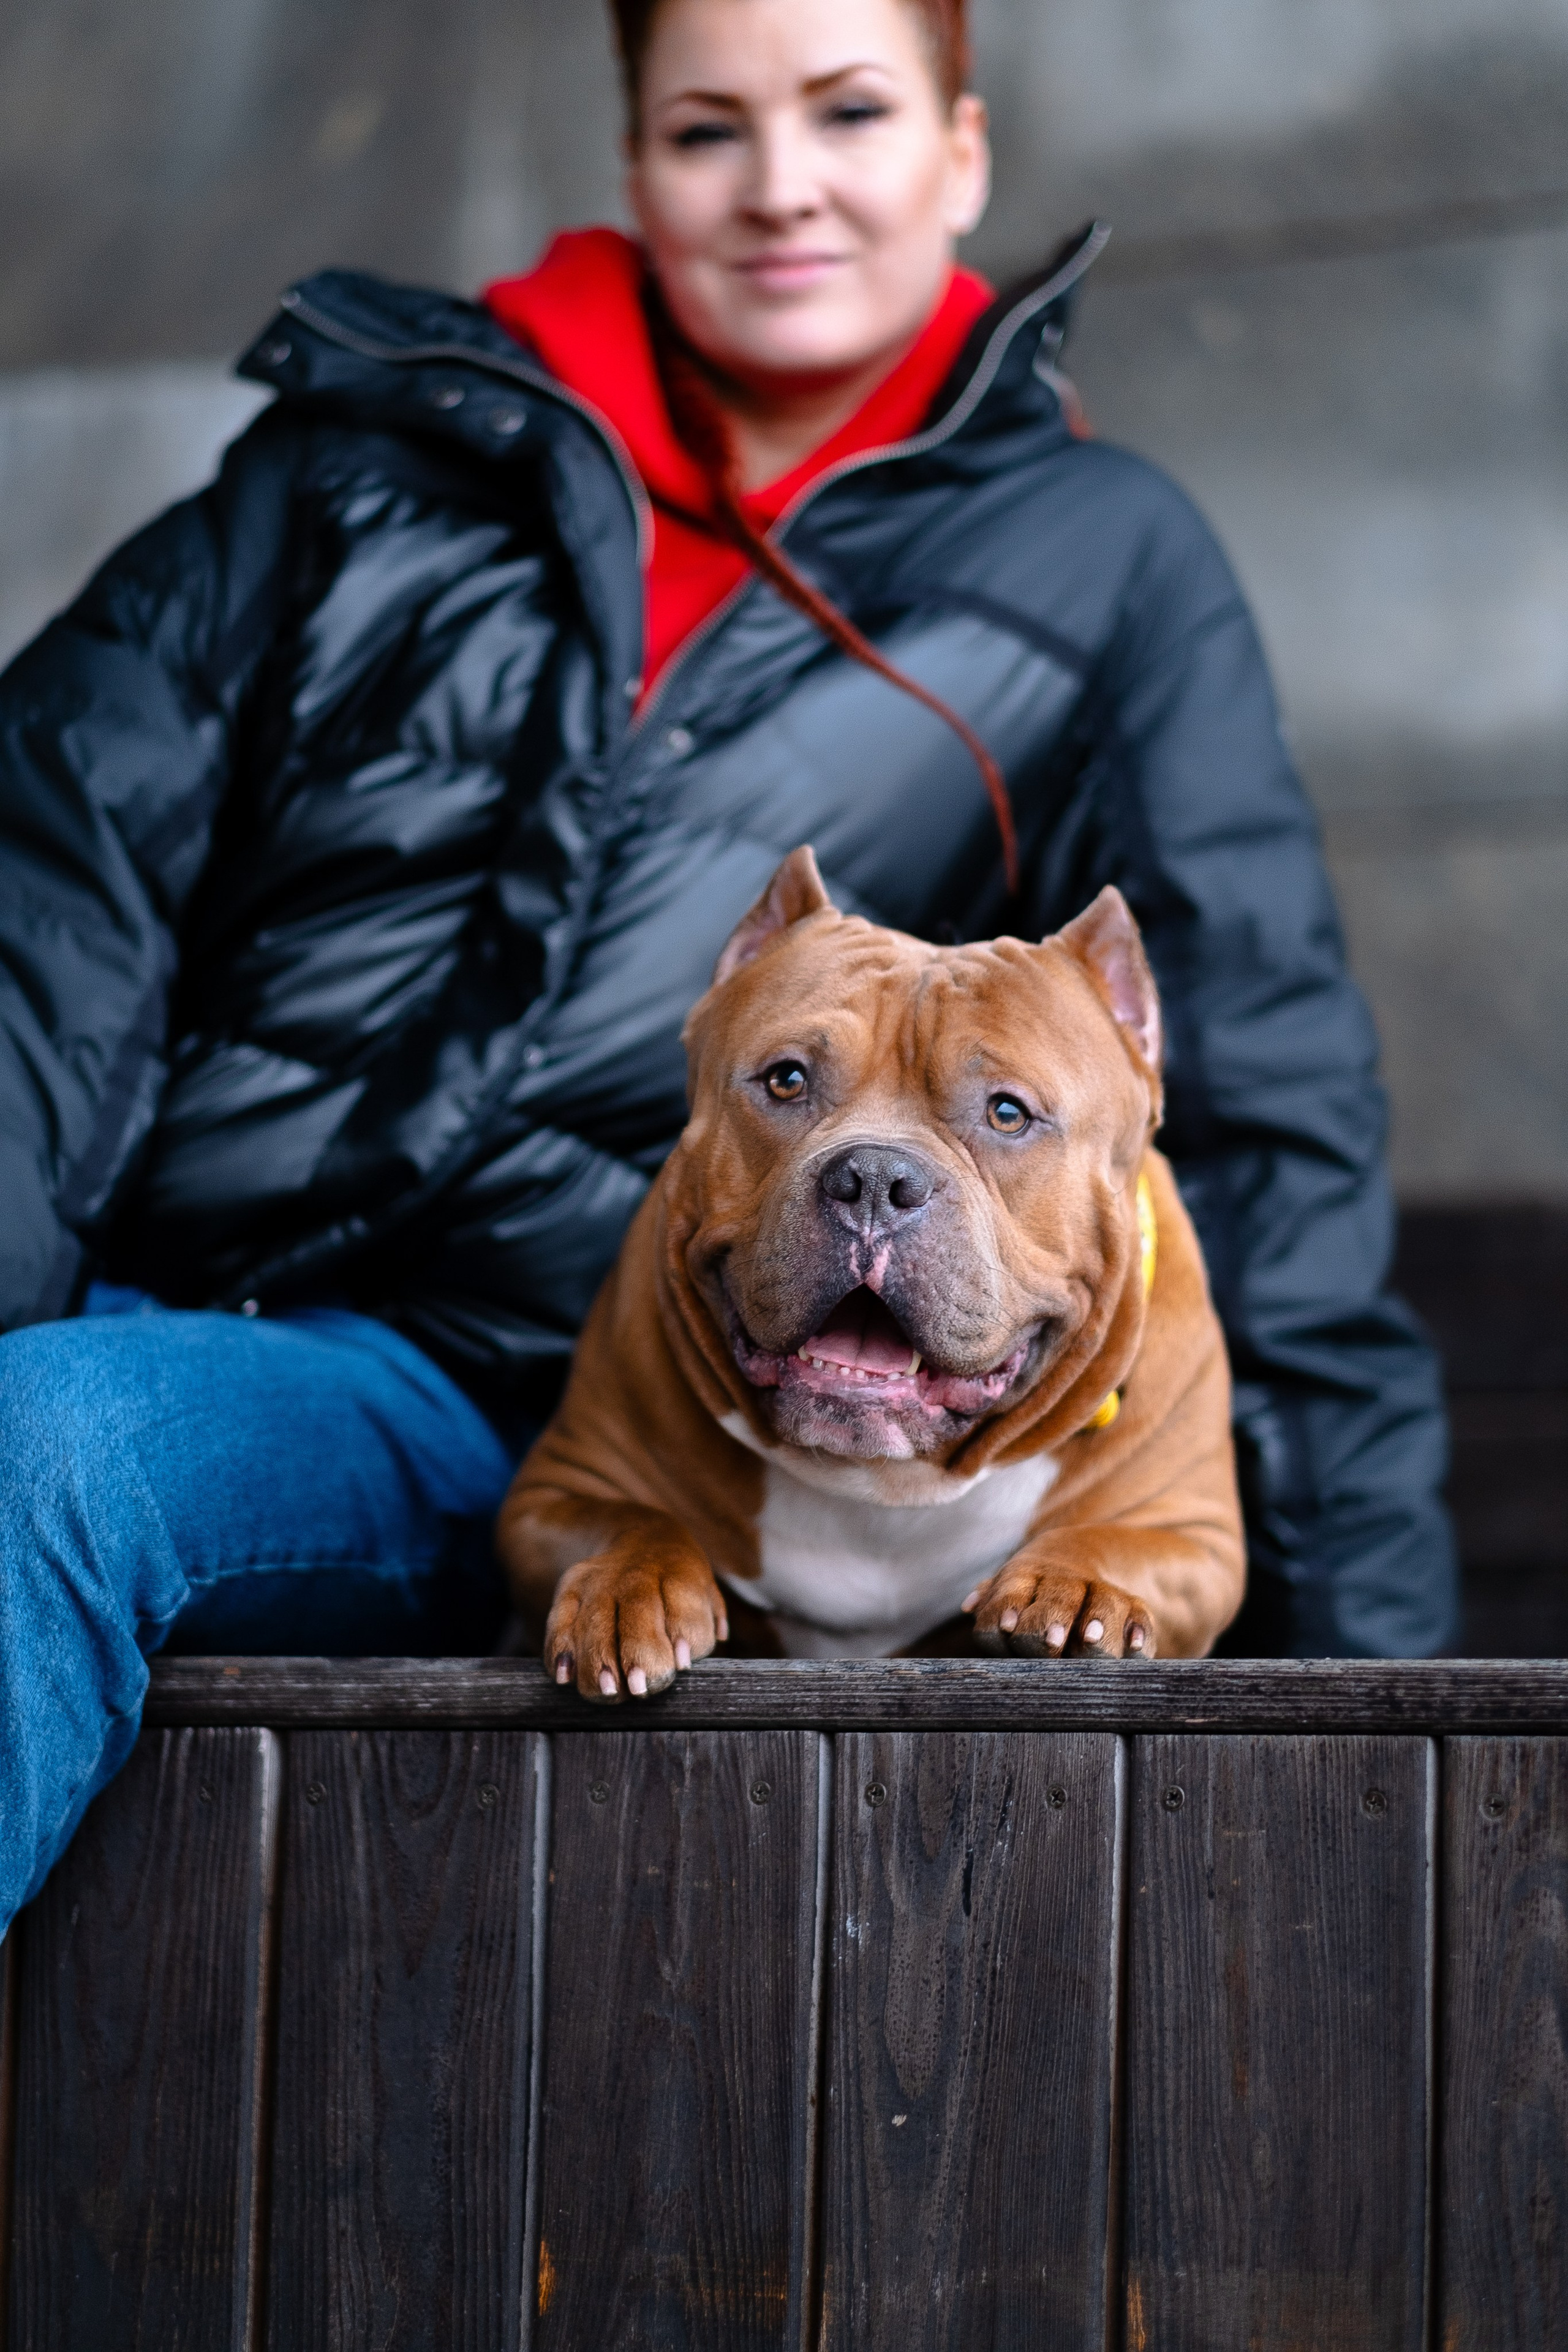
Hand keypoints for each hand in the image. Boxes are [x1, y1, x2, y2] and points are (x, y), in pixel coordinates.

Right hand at [542, 1541, 728, 1701]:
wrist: (642, 1536)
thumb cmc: (679, 1581)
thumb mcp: (705, 1590)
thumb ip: (706, 1622)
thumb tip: (687, 1658)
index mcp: (680, 1573)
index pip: (683, 1607)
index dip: (683, 1637)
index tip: (681, 1664)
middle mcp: (638, 1574)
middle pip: (638, 1611)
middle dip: (638, 1654)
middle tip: (639, 1687)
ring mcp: (600, 1580)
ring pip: (595, 1621)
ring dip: (599, 1661)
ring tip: (608, 1690)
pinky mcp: (571, 1587)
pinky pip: (560, 1620)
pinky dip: (560, 1650)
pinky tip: (565, 1676)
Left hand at [962, 1567, 1154, 1658]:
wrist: (1078, 1558)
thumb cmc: (1029, 1594)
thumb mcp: (1007, 1591)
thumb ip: (991, 1602)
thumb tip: (971, 1606)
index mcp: (1023, 1578)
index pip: (1011, 1595)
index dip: (1008, 1608)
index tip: (1007, 1626)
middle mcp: (1063, 1584)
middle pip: (1057, 1600)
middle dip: (1052, 1619)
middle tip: (1051, 1641)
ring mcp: (1100, 1594)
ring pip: (1102, 1604)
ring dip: (1098, 1621)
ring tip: (1090, 1639)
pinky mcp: (1132, 1609)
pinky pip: (1140, 1617)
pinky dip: (1139, 1632)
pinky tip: (1135, 1648)